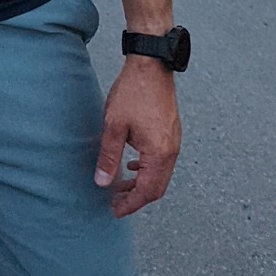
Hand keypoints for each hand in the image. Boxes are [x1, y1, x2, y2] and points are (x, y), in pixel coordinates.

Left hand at [93, 58, 181, 217]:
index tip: (115, 210)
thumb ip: (108, 157)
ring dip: (141, 184)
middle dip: (136, 198)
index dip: (130, 204)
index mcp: (159, 153)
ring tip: (120, 186)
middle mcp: (171, 151)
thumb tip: (102, 183)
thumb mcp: (114, 126)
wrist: (151, 65)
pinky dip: (147, 169)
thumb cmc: (133, 93)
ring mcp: (174, 141)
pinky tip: (131, 165)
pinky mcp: (171, 132)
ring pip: (160, 175)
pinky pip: (162, 161)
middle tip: (116, 202)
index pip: (146, 191)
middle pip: (157, 187)